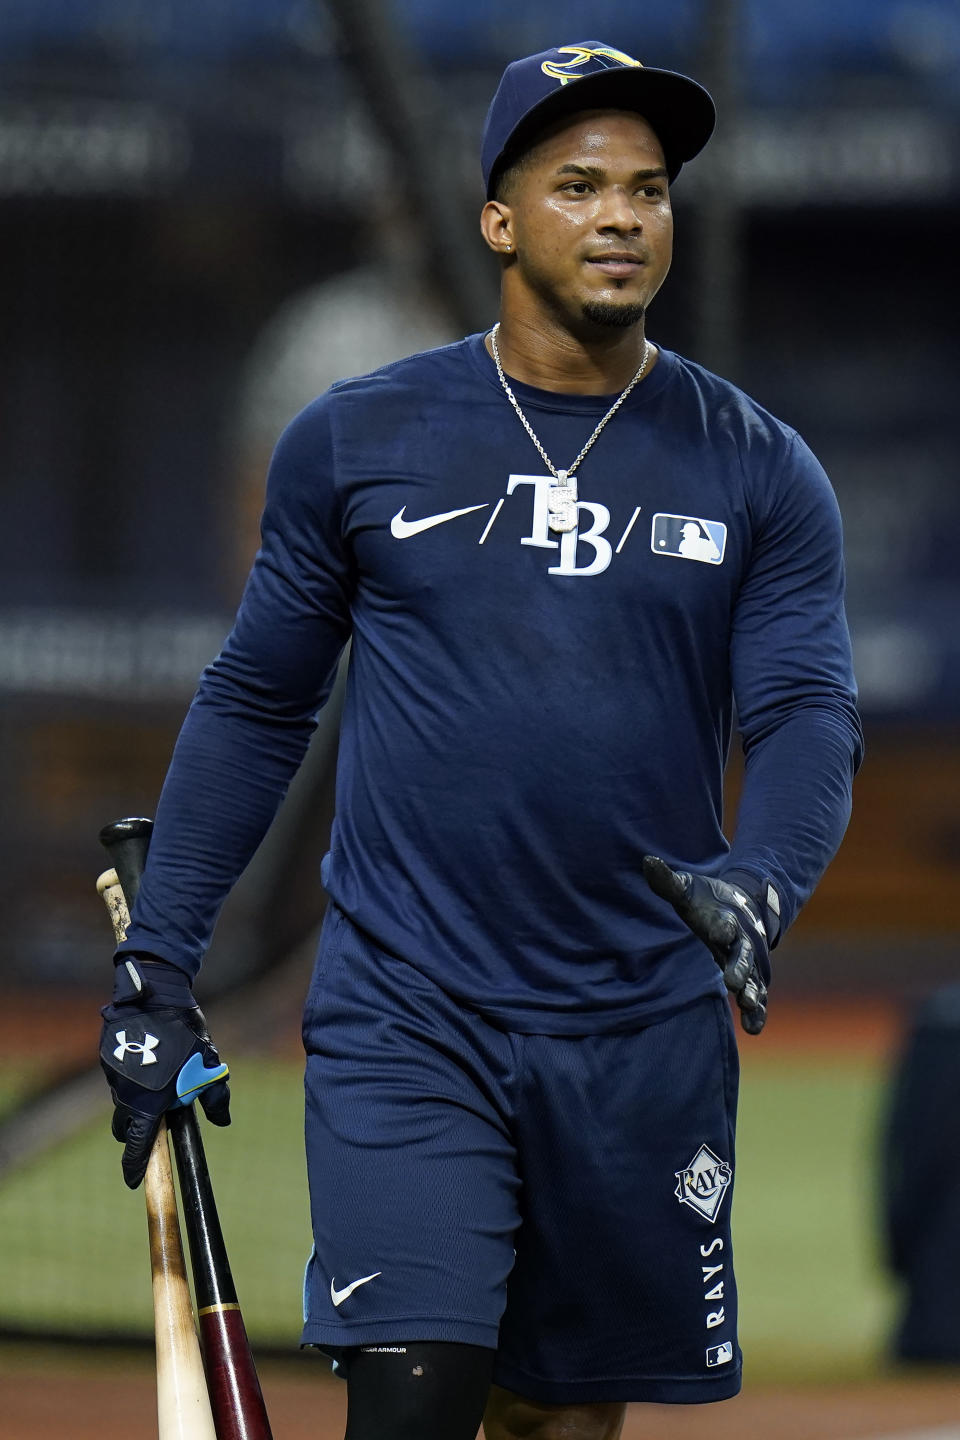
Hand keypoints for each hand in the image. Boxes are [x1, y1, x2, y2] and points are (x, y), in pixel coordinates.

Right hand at [100, 956, 229, 1187]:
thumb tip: (222, 1121)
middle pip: (125, 1126)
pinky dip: (132, 1079)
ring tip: (159, 1087)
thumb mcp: (208, 1064)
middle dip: (137, 1132)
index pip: (137, 1145)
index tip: (134, 1182)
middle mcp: (124, 1093)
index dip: (135, 1166)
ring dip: (136, 1102)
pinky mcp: (107, 1057)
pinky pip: (119, 1078)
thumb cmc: (185, 1032)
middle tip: (156, 1124)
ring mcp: (112, 1075)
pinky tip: (150, 1063)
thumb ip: (215, 1097)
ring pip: (122, 1101)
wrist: (156, 993)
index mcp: (146, 1102)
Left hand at [642, 856, 768, 1034]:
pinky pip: (757, 996)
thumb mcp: (687, 888)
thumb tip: (647, 862)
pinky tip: (753, 1029)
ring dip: (751, 992)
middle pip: (742, 956)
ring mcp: (747, 961)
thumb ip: (668, 881)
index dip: (722, 926)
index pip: (725, 923)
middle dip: (739, 967)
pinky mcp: (749, 976)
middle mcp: (740, 941)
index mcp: (725, 918)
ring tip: (748, 1005)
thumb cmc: (706, 900)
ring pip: (753, 978)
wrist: (740, 904)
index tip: (720, 930)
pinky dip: (757, 1011)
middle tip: (733, 981)